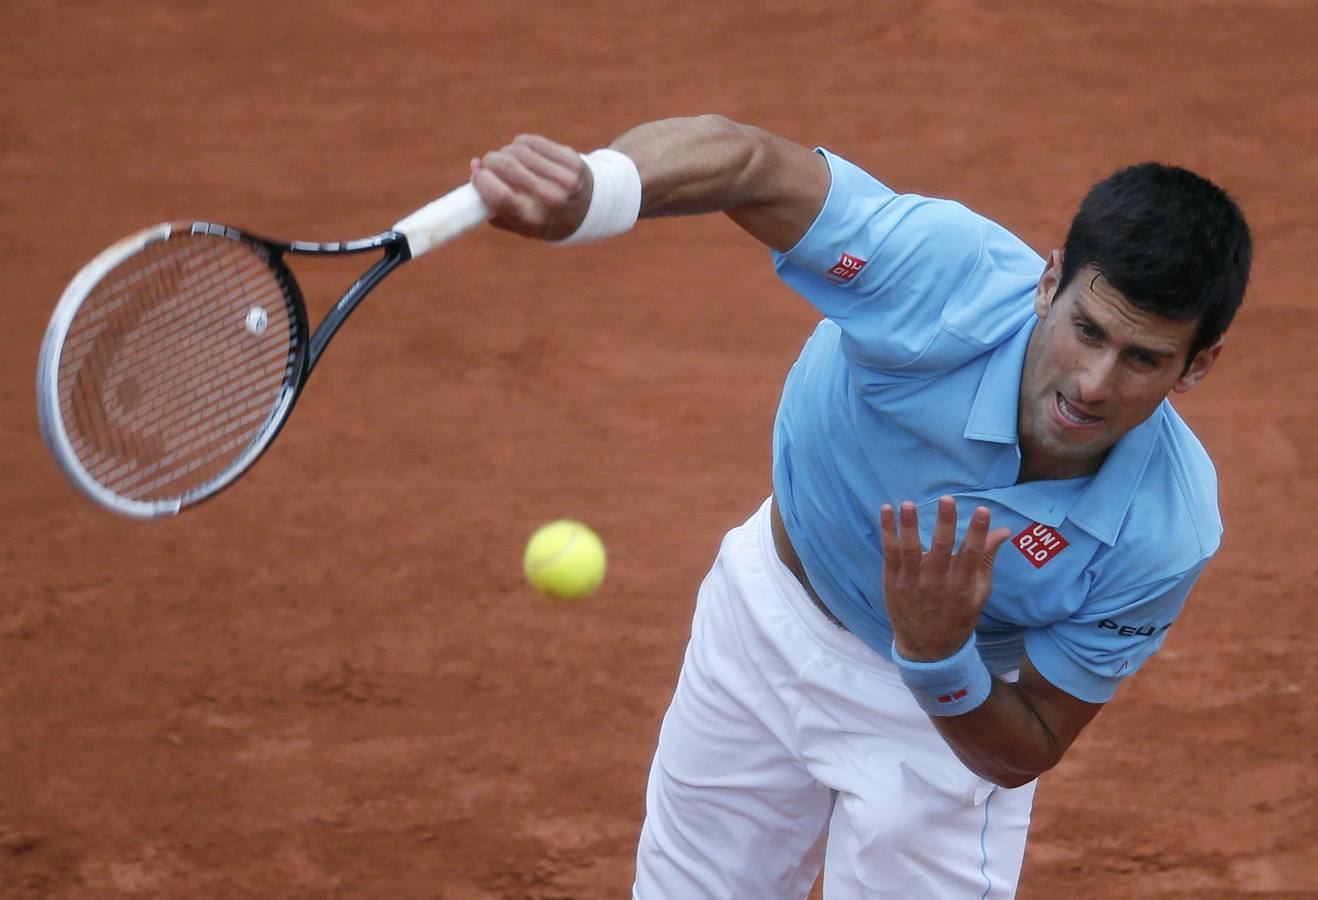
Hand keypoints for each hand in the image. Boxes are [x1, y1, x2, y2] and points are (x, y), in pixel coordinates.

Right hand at [470, 134, 589, 240]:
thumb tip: (475, 168)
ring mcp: (563, 177)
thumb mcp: (519, 225)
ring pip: (516, 150)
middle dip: (490, 162)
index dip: (481, 181)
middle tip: (488, 166)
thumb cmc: (544, 219)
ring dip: (505, 153)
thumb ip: (492, 205)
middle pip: (505, 166)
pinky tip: (524, 154)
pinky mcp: (569, 158)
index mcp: (534, 220)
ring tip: (509, 162)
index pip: (500, 196)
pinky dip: (520, 145)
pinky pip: (531, 141)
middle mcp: (550, 199)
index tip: (477, 175)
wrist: (588, 210)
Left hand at [879, 496, 1012, 660]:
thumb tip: (1004, 530)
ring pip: (910, 550)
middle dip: (944, 523)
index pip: (971, 555)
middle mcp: (936, 584)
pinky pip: (889, 553)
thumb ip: (987, 558)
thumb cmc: (958, 617)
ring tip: (909, 504)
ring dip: (909, 525)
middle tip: (946, 499)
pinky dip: (887, 532)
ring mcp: (912, 583)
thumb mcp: (979, 593)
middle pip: (940, 549)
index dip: (977, 532)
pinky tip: (886, 511)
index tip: (982, 510)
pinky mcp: (892, 582)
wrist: (927, 649)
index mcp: (961, 586)